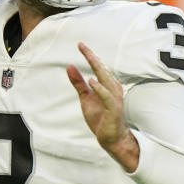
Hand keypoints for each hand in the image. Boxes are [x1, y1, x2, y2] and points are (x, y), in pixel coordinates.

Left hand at [67, 42, 139, 171]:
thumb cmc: (100, 117)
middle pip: (102, 70)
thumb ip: (78, 83)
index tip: (80, 45)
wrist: (110, 138)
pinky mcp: (113, 109)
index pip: (98, 67)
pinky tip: (91, 81)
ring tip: (89, 57)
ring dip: (98, 69)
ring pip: (107, 80)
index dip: (90, 56)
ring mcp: (114, 99)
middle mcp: (113, 89)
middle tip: (82, 46)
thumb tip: (70, 66)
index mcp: (107, 85)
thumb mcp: (85, 98)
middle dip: (92, 57)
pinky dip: (100, 89)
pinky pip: (107, 97)